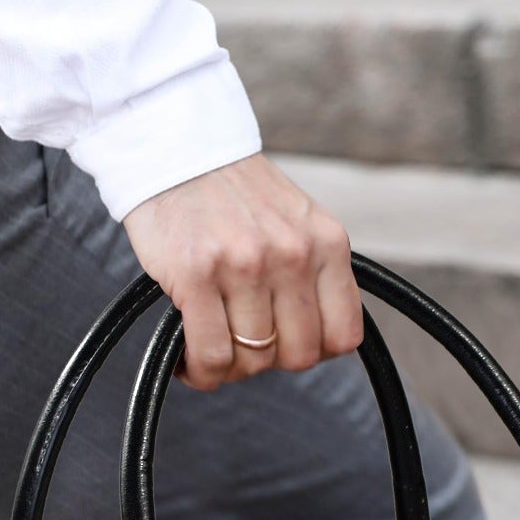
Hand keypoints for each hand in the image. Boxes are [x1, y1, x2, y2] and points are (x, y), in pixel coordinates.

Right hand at [122, 153, 362, 390]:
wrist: (176, 149)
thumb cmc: (232, 194)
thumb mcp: (295, 223)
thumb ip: (312, 272)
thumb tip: (313, 340)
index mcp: (327, 243)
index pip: (343, 336)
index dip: (312, 350)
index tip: (284, 341)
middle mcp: (293, 254)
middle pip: (297, 357)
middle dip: (267, 360)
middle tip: (240, 342)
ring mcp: (246, 265)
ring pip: (253, 362)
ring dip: (228, 368)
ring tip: (209, 345)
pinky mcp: (197, 275)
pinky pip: (211, 356)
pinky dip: (199, 370)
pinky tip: (186, 357)